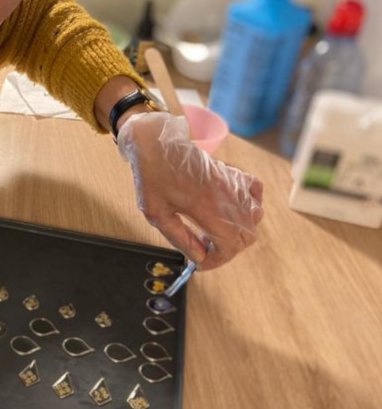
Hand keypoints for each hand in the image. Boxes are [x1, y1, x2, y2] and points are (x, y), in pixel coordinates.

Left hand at [117, 112, 263, 269]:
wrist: (156, 144)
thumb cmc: (152, 177)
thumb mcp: (157, 214)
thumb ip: (180, 238)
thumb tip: (199, 258)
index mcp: (207, 207)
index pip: (229, 245)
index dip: (218, 260)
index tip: (202, 264)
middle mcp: (227, 196)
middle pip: (246, 236)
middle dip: (227, 249)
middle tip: (205, 249)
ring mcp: (234, 183)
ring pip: (254, 218)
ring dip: (238, 231)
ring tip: (213, 231)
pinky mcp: (234, 173)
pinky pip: (256, 194)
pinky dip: (250, 206)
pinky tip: (231, 210)